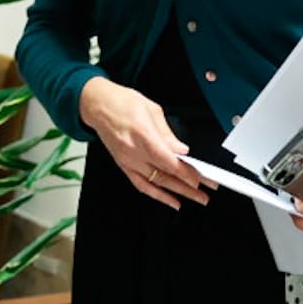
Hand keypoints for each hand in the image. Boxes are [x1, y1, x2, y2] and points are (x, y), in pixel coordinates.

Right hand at [78, 76, 212, 208]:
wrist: (96, 104)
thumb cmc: (121, 102)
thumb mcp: (151, 109)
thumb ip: (167, 134)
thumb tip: (181, 150)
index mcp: (142, 134)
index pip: (169, 161)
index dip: (187, 173)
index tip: (202, 179)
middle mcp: (133, 151)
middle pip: (166, 174)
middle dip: (189, 186)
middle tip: (205, 193)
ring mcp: (127, 160)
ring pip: (156, 183)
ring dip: (177, 193)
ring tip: (195, 198)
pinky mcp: (123, 165)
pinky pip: (141, 185)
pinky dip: (157, 195)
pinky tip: (171, 201)